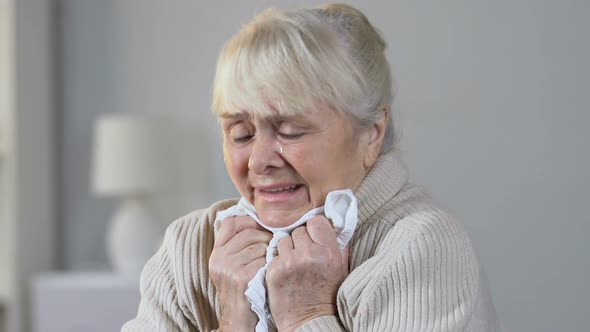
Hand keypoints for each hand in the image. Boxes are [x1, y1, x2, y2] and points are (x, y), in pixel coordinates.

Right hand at [209, 216, 271, 331]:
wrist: (238, 320)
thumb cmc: (241, 290)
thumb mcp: (230, 266)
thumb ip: (236, 244)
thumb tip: (252, 219)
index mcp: (216, 253)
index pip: (231, 223)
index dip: (249, 221)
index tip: (261, 227)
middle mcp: (220, 259)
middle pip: (249, 232)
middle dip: (265, 238)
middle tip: (271, 248)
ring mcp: (230, 268)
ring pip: (260, 245)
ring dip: (270, 253)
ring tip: (268, 264)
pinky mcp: (243, 277)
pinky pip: (265, 259)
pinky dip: (271, 264)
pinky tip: (269, 273)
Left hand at [266, 216, 349, 331]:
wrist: (310, 321)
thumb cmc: (327, 295)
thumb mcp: (340, 268)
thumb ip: (337, 245)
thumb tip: (333, 223)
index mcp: (328, 251)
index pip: (315, 221)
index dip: (313, 229)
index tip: (313, 238)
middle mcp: (309, 254)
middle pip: (298, 230)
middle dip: (300, 241)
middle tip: (304, 256)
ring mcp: (290, 262)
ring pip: (283, 240)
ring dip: (287, 249)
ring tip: (294, 265)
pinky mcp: (274, 271)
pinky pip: (273, 255)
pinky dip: (278, 262)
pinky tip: (286, 274)